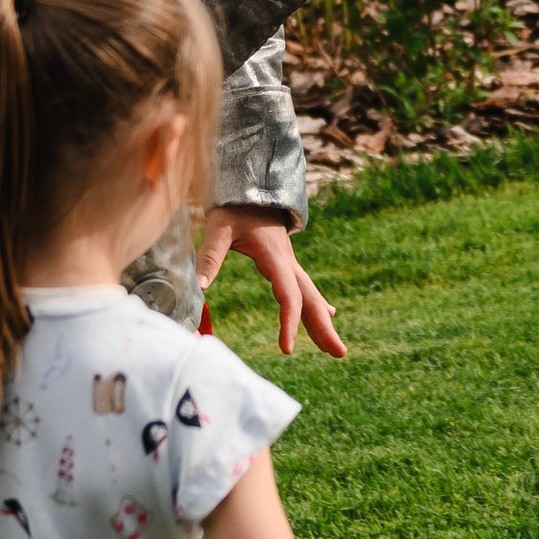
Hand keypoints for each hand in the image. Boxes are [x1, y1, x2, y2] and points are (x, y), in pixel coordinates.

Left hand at [199, 207, 347, 358]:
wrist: (252, 184)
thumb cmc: (234, 207)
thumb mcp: (219, 228)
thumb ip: (209, 257)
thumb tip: (198, 288)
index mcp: (275, 257)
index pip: (288, 295)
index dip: (290, 323)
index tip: (287, 350)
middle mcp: (288, 262)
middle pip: (310, 299)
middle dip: (324, 327)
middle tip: (340, 353)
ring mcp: (290, 262)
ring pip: (311, 295)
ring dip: (323, 320)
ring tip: (334, 348)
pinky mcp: (286, 261)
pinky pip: (306, 287)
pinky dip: (317, 304)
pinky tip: (329, 313)